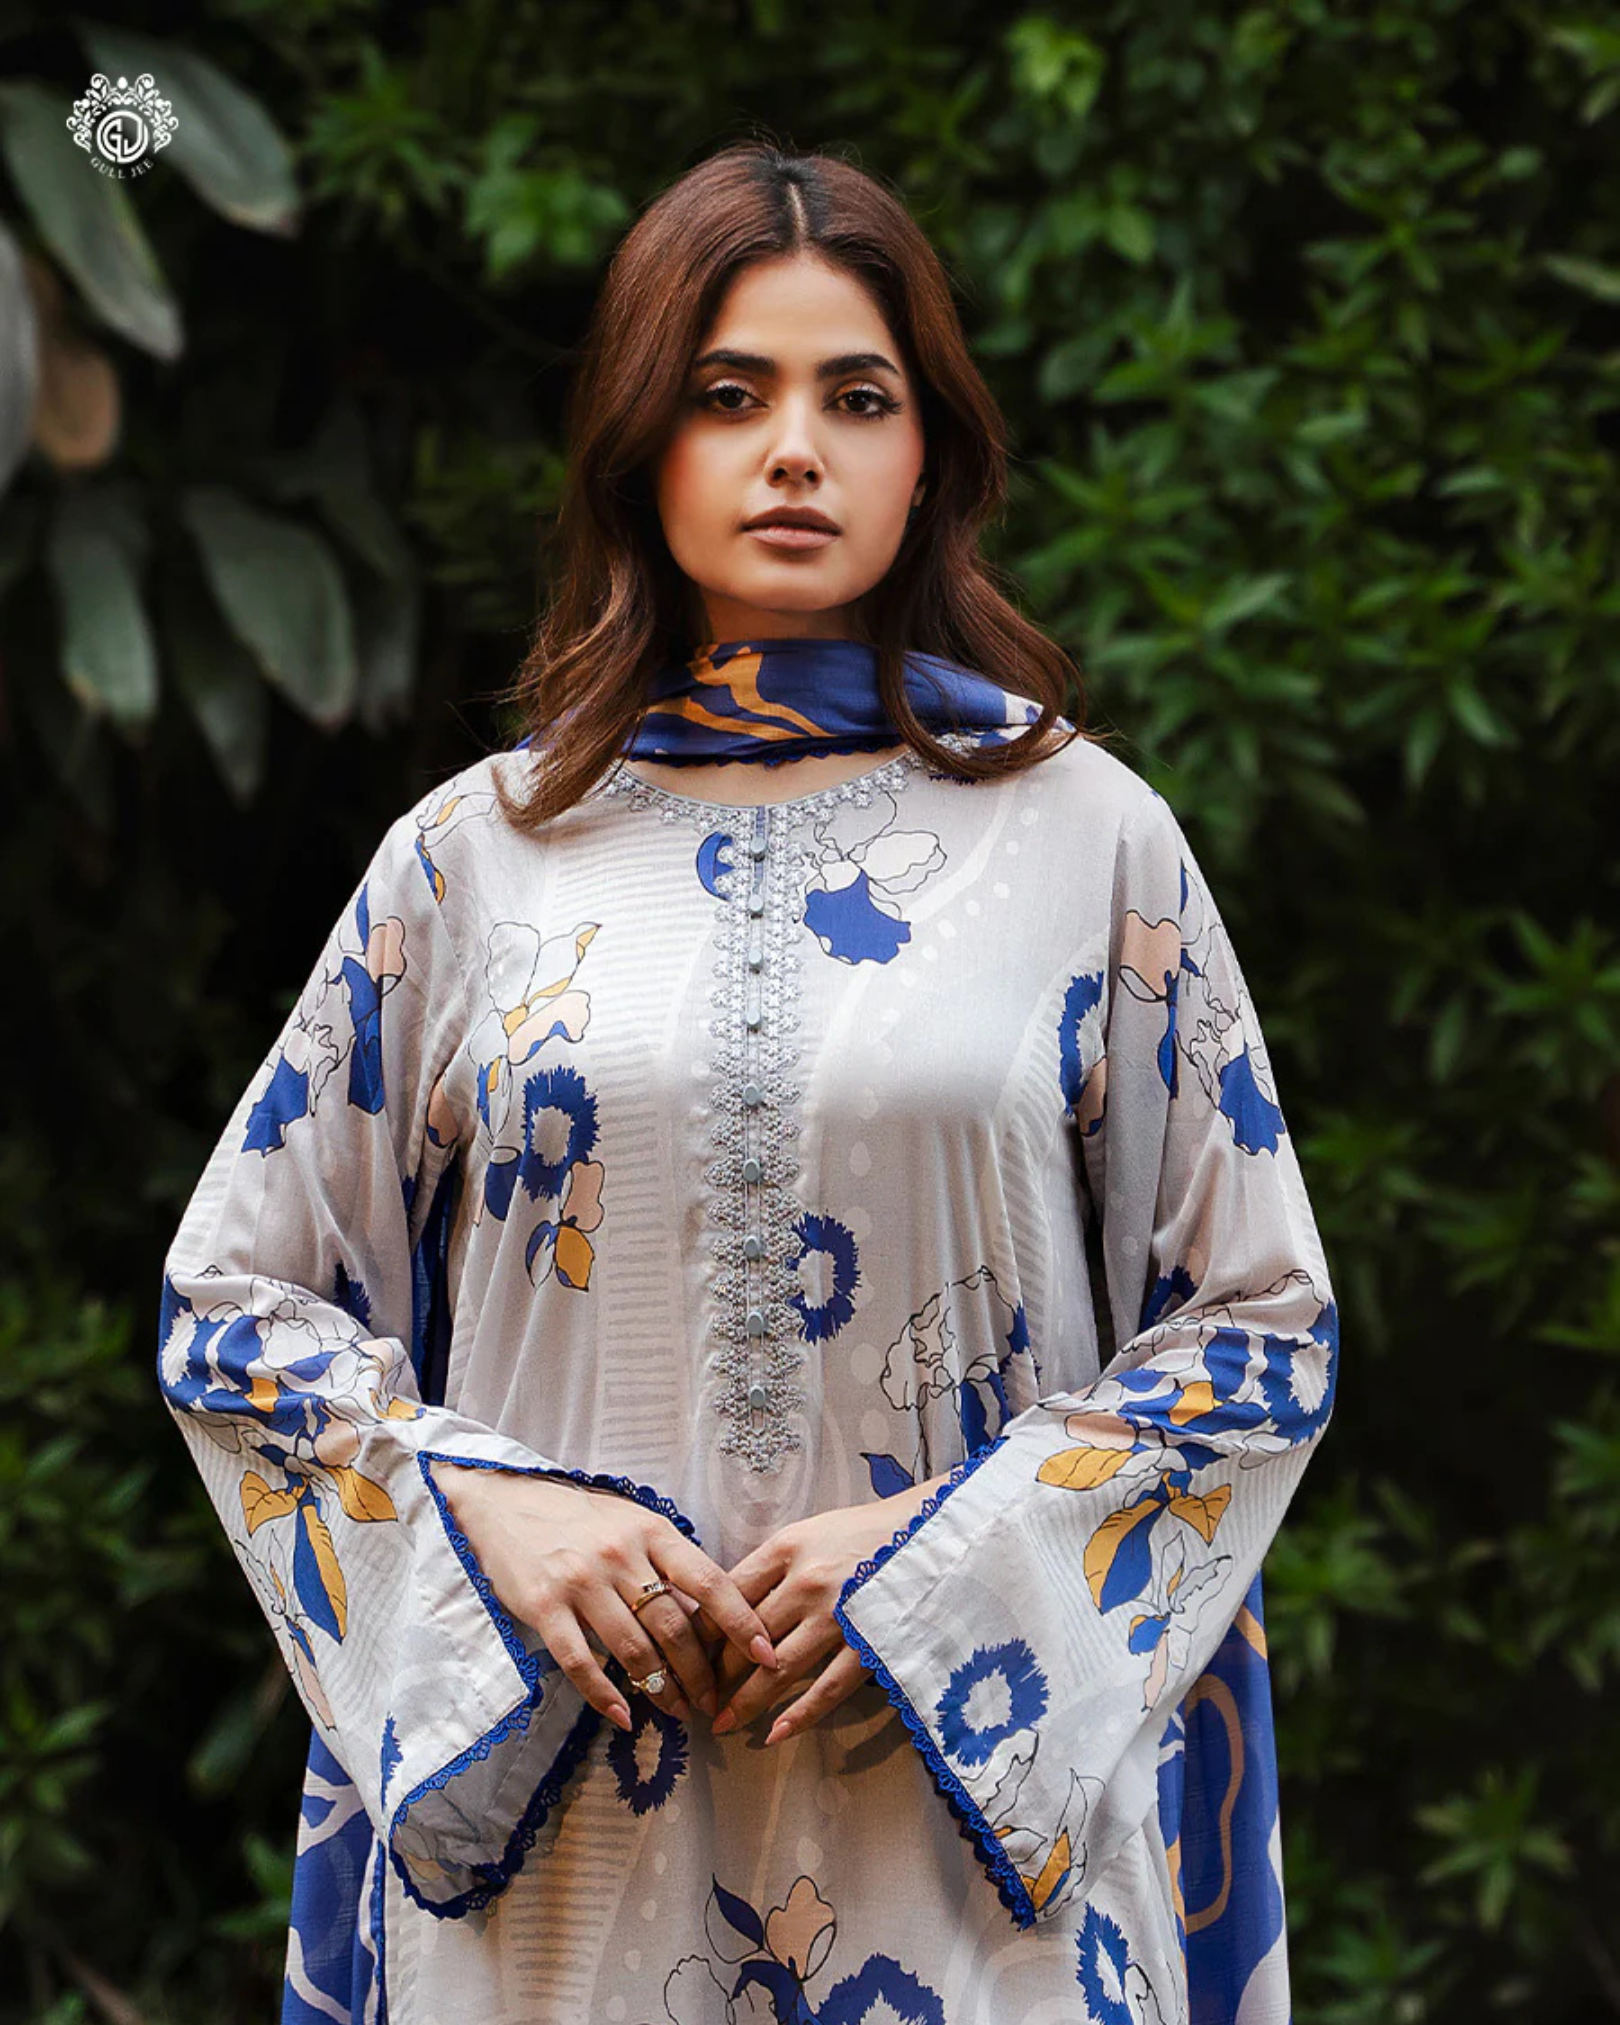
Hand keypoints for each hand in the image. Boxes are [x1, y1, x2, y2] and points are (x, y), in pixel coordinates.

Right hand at [431, 1464, 779, 1733]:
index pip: (709, 1581)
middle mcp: (620, 1555)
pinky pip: (581, 1661)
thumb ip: (667, 1562)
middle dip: (701, 1671)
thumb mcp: (632, 1523)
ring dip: (661, 1688)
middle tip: (714, 1701)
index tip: (767, 1655)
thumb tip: (710, 1614)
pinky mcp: (544, 1606)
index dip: (743, 1622)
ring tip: (678, 1712)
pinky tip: (624, 1717)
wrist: (507, 1500)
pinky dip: (605, 1695)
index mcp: (652, 1531)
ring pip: (633, 1648)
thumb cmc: (581, 1517)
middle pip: (674, 1625)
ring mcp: (581, 1582)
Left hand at [705, 1475, 953, 1745]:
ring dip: (745, 1702)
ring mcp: (838, 1616)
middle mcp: (807, 1581)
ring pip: (777, 1669)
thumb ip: (772, 1565)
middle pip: (745, 1637)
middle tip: (696, 1698)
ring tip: (723, 1722)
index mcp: (786, 1547)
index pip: (727, 1594)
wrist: (932, 1531)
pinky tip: (774, 1734)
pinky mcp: (869, 1644)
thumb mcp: (810, 1532)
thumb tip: (728, 1604)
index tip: (685, 1654)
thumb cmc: (865, 1531)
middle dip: (716, 1673)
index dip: (702, 1629)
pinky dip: (798, 1716)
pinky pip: (826, 1689)